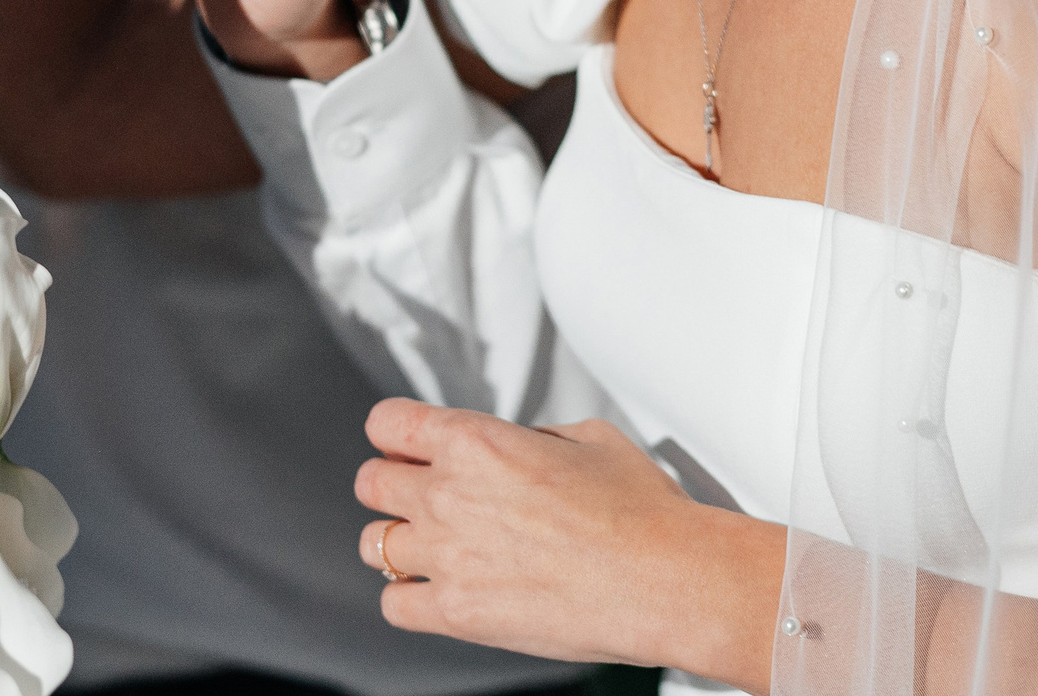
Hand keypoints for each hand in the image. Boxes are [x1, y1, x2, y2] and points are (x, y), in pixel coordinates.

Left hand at [355, 399, 780, 683]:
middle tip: (416, 493)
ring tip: (428, 546)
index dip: (395, 433)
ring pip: (374, 544)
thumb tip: (518, 445)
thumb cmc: (640, 511)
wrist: (668, 579)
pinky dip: (408, 598)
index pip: (387, 423)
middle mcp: (449, 494)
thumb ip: (531, 436)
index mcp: (474, 440)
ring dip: (397, 541)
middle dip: (392, 484)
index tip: (403, 443)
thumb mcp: (586, 436)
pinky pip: (394, 605)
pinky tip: (435, 591)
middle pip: (370, 482)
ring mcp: (448, 556)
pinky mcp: (458, 614)